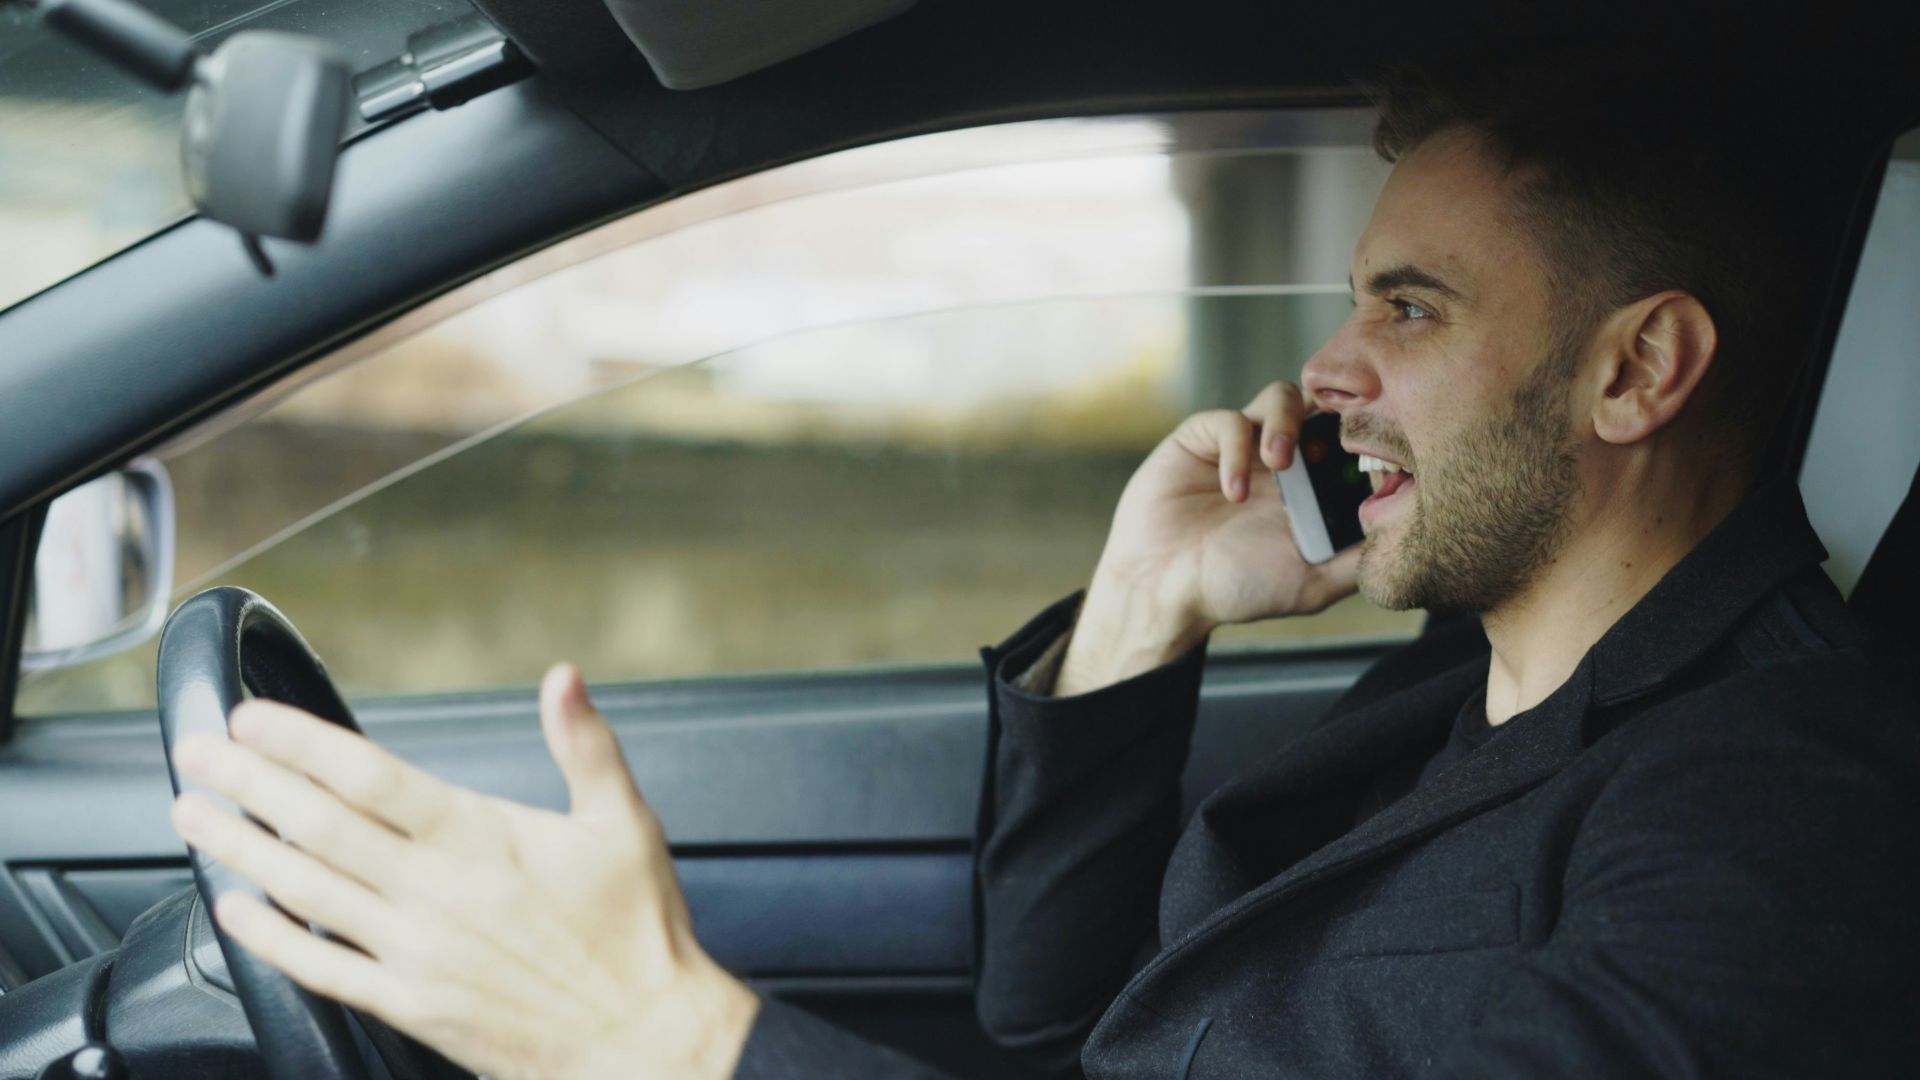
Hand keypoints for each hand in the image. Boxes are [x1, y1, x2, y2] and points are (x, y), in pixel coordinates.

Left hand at [167, 664, 758, 1079]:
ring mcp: (415, 952)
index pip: (370, 776)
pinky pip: (321, 968)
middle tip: (196, 751)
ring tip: (193, 816)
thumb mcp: (624, 822)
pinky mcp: (410, 1005)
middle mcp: (436, 892)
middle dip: (248, 783)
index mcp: (482, 838)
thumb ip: (586, 744)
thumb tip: (563, 678)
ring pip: (305, 891)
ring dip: (240, 849)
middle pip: (318, 826)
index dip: (302, 743)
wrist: (644, 1040)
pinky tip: (234, 912)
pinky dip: (270, 939)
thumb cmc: (638, 934)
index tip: (253, 718)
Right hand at [1054, 382, 1360, 693]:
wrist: (1165, 591)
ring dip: (1286, 423)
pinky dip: (1237, 451)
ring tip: (1279, 463)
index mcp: (1313, 485)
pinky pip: (1229, 421)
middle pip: (1323, 404)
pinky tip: (1233, 492)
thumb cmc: (1236, 589)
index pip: (1351, 439)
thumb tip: (1407, 540)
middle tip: (1331, 446)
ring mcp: (1243, 444)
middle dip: (1333, 415)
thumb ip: (1355, 561)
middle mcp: (1283, 457)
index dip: (1366, 437)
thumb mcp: (1311, 584)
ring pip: (1281, 396)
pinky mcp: (1202, 438)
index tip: (1373, 455)